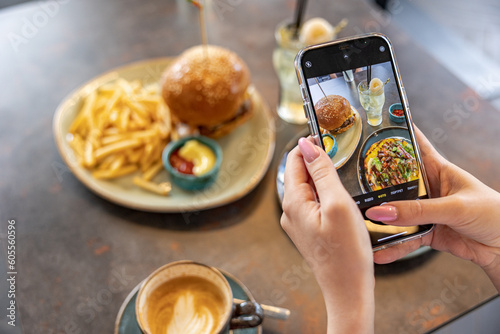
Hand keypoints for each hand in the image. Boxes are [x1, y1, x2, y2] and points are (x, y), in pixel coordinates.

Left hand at [281, 138, 373, 333]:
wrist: (348, 290)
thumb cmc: (346, 253)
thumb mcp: (338, 205)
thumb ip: (323, 173)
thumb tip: (308, 145)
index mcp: (293, 202)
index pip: (295, 160)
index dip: (310, 144)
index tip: (328, 134)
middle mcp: (290, 211)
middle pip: (300, 173)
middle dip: (318, 159)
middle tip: (342, 150)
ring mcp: (298, 223)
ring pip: (308, 188)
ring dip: (323, 176)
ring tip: (345, 171)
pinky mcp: (308, 231)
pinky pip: (313, 203)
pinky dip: (325, 193)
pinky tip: (342, 196)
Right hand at [366, 127, 499, 291]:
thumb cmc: (494, 215)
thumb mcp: (456, 207)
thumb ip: (419, 210)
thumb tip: (382, 211)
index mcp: (439, 169)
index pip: (413, 146)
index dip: (395, 135)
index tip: (372, 128)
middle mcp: (428, 188)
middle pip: (396, 182)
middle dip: (375, 184)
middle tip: (351, 185)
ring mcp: (425, 211)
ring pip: (396, 212)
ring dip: (381, 220)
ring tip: (360, 224)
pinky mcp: (426, 233)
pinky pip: (404, 238)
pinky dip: (392, 246)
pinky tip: (379, 252)